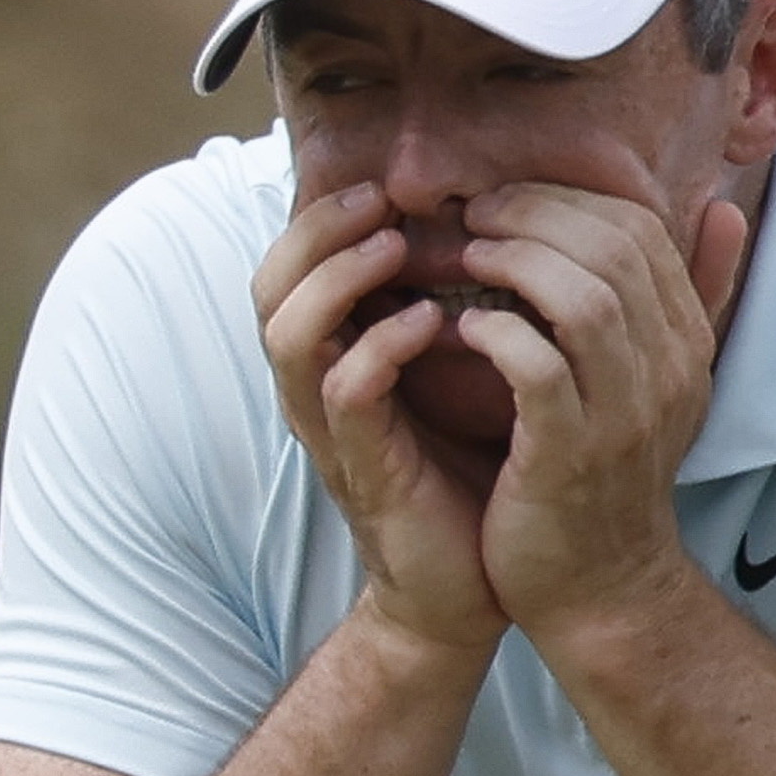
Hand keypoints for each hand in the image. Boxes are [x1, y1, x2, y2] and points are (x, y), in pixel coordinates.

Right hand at [256, 181, 501, 654]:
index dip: (327, 216)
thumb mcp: (467, 376)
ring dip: (339, 278)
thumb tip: (506, 228)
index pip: (294, 265)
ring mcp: (334, 432)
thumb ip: (464, 307)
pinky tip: (431, 322)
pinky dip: (379, 348)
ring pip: (289, 332)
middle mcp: (318, 390)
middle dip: (319, 231)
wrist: (473, 590)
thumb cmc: (474, 475)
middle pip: (270, 285)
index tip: (389, 185)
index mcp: (337, 359)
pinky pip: (345, 394)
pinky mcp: (365, 470)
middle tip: (382, 199)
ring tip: (397, 245)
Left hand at [448, 181, 752, 638]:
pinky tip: (464, 327)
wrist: (601, 587)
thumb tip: (723, 206)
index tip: (508, 200)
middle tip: (475, 214)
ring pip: (584, 300)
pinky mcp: (571, 456)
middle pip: (614, 250)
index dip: (569, 196)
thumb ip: (693, 294)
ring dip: (514, 262)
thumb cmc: (610, 473)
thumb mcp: (663, 379)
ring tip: (465, 256)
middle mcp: (669, 372)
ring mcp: (625, 416)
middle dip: (534, 214)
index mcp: (688, 342)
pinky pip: (539, 369)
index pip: (642, 229)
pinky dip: (497, 334)